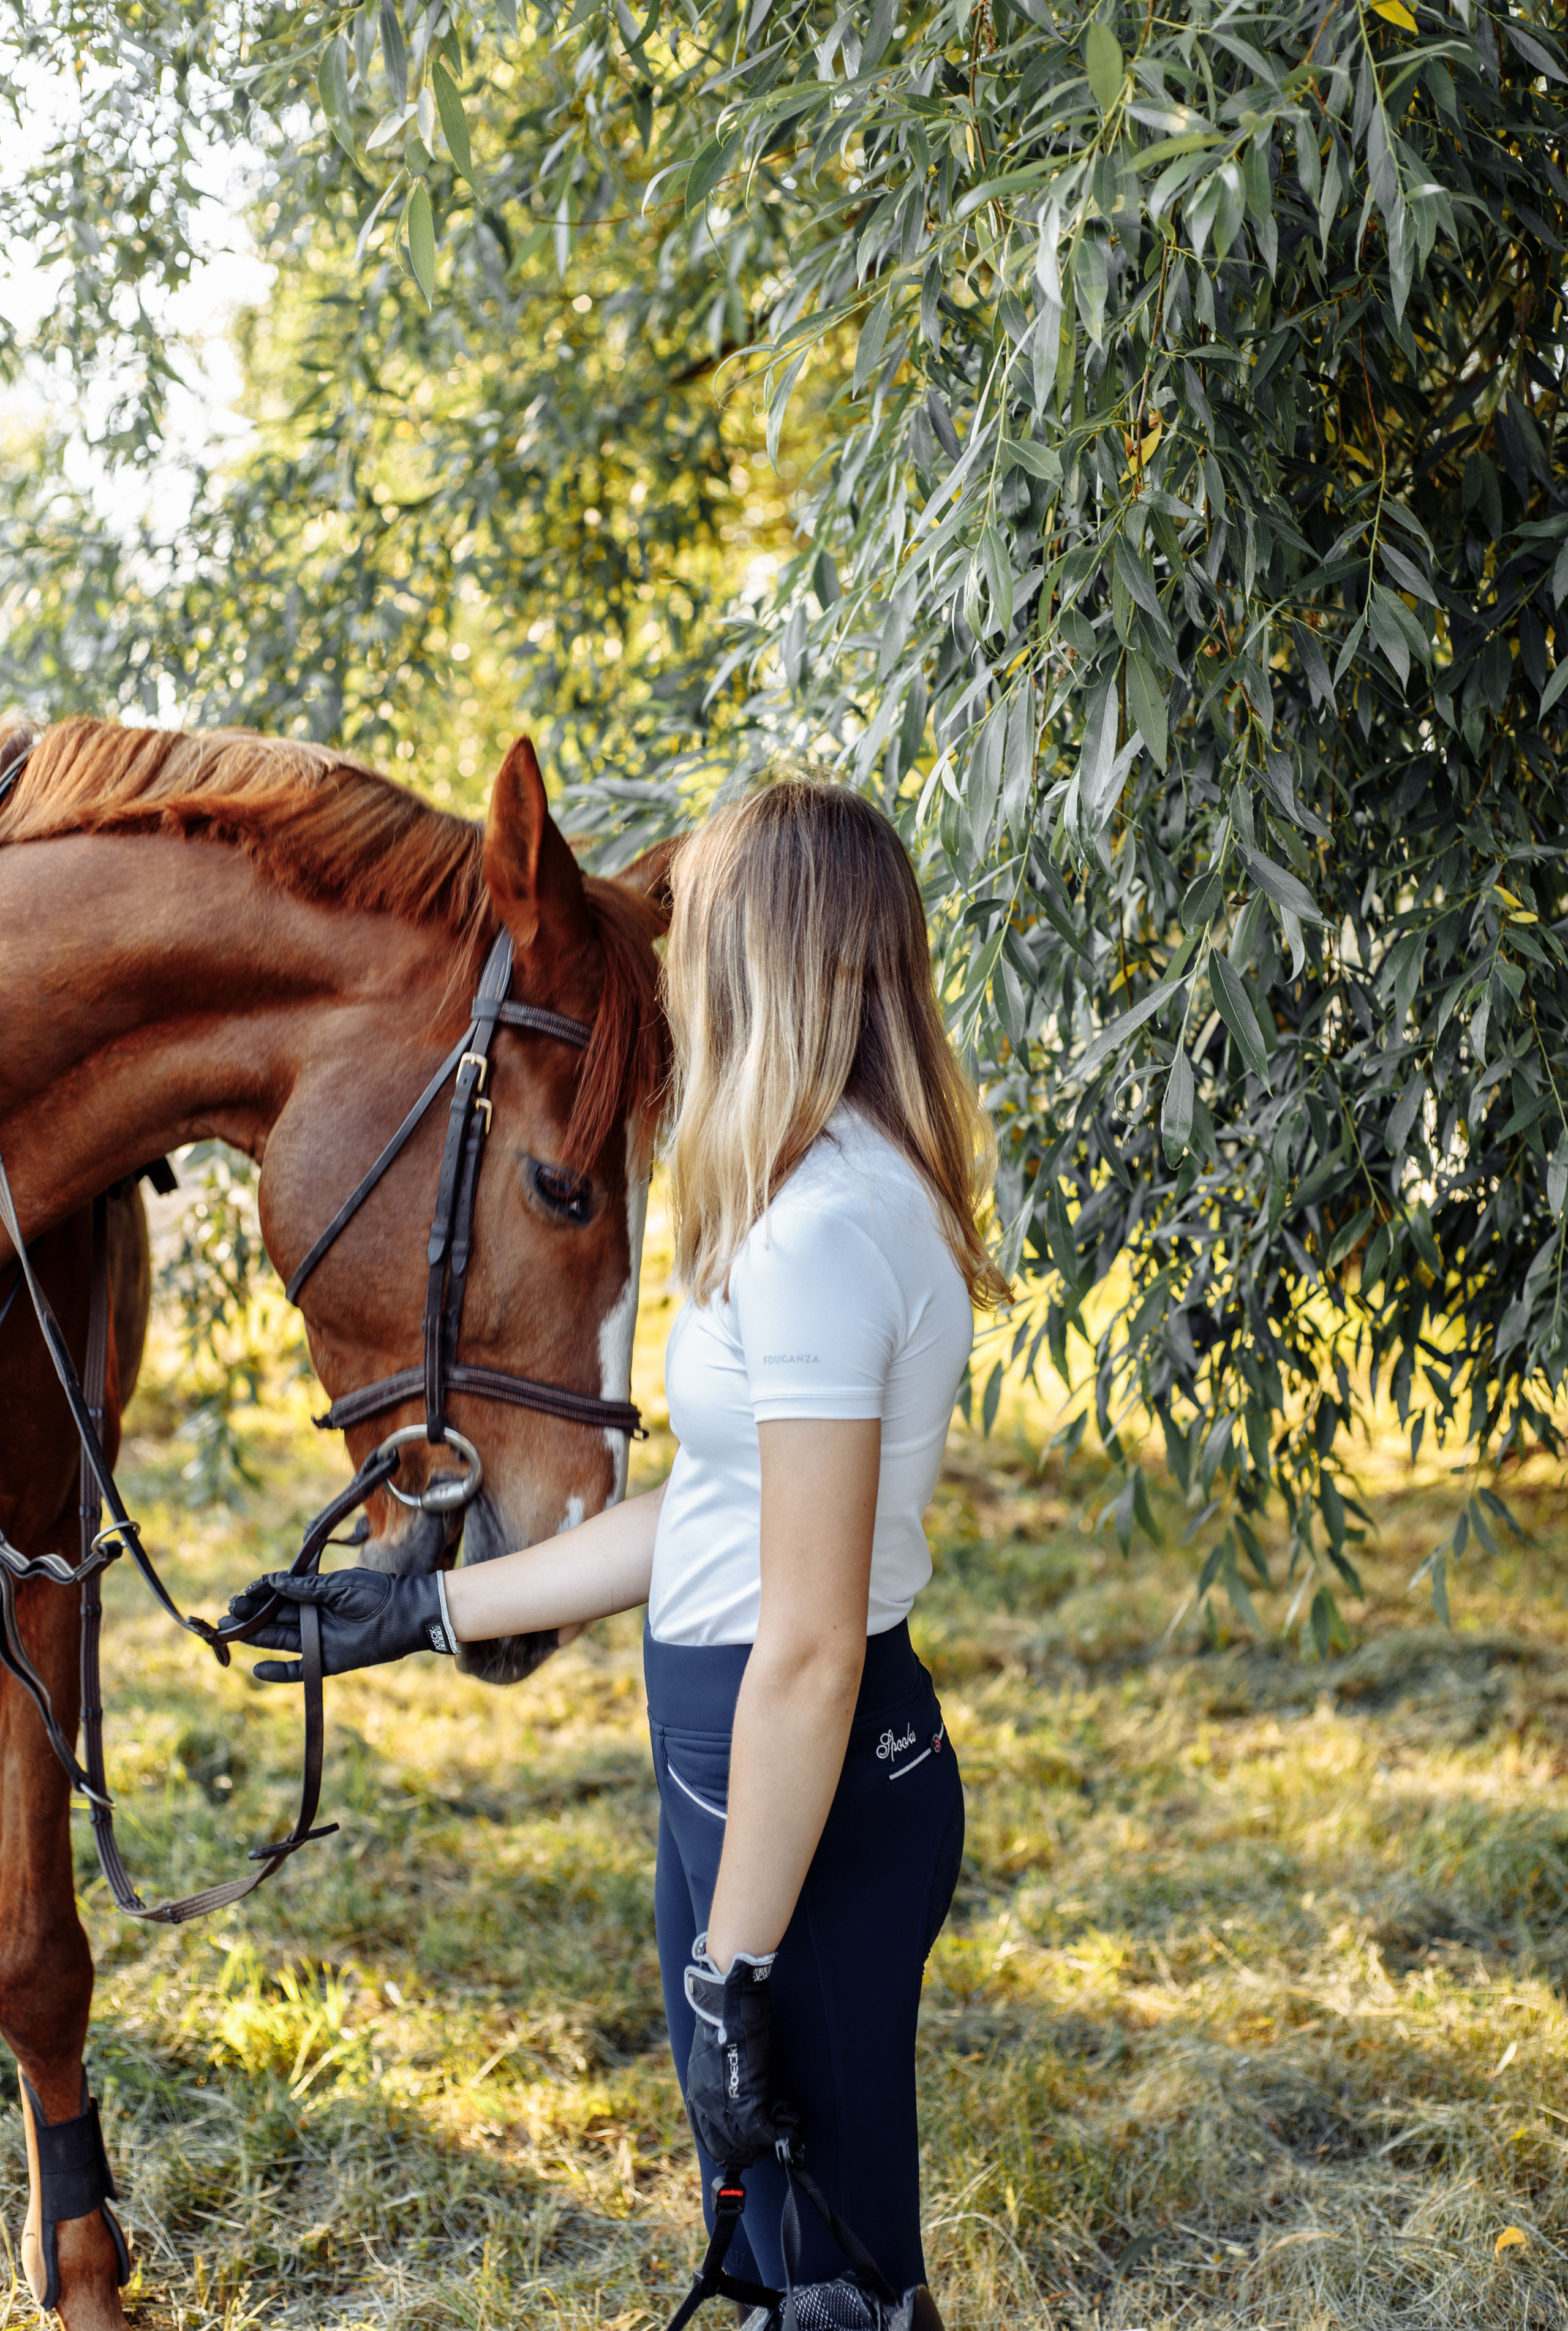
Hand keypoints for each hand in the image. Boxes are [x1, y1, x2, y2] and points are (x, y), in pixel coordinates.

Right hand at [226, 1567, 453, 1682]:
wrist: (406, 1614)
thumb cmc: (377, 1593)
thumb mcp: (339, 1585)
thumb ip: (306, 1588)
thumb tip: (272, 1582)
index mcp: (316, 1595)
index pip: (279, 1595)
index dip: (258, 1596)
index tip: (239, 1596)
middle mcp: (314, 1617)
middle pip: (274, 1619)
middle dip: (250, 1617)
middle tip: (226, 1617)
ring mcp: (319, 1640)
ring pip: (280, 1640)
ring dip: (256, 1638)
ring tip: (231, 1634)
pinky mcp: (328, 1661)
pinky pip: (299, 1670)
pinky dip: (279, 1673)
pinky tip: (258, 1670)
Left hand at [683, 1932, 777, 2168]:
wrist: (727, 2002)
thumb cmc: (723, 2023)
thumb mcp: (711, 2059)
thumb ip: (717, 2083)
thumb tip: (732, 2098)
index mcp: (696, 2094)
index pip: (707, 2139)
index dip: (728, 2149)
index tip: (746, 2148)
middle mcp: (705, 2103)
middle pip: (724, 2147)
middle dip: (747, 2152)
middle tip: (767, 2145)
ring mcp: (722, 2102)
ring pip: (744, 2142)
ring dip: (763, 2144)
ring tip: (779, 2133)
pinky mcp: (745, 2096)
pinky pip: (759, 2130)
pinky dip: (774, 2133)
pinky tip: (784, 2126)